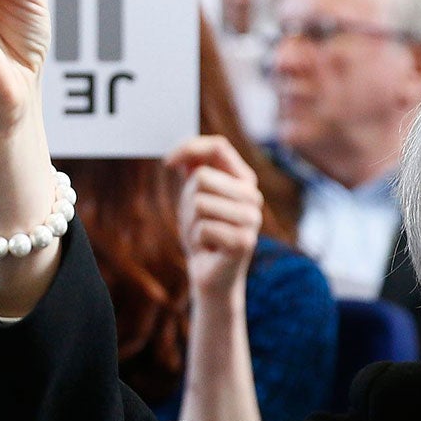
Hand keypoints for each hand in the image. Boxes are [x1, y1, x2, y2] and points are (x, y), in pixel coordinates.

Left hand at [168, 135, 261, 305]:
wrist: (211, 275)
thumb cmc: (202, 233)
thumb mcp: (194, 196)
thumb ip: (193, 170)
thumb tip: (179, 152)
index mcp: (244, 179)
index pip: (218, 146)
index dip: (189, 148)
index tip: (167, 162)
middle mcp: (253, 196)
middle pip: (203, 177)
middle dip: (187, 200)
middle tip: (196, 221)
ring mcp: (252, 219)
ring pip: (200, 203)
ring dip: (191, 222)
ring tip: (202, 235)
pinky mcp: (244, 242)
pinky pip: (203, 227)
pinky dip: (196, 239)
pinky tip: (207, 249)